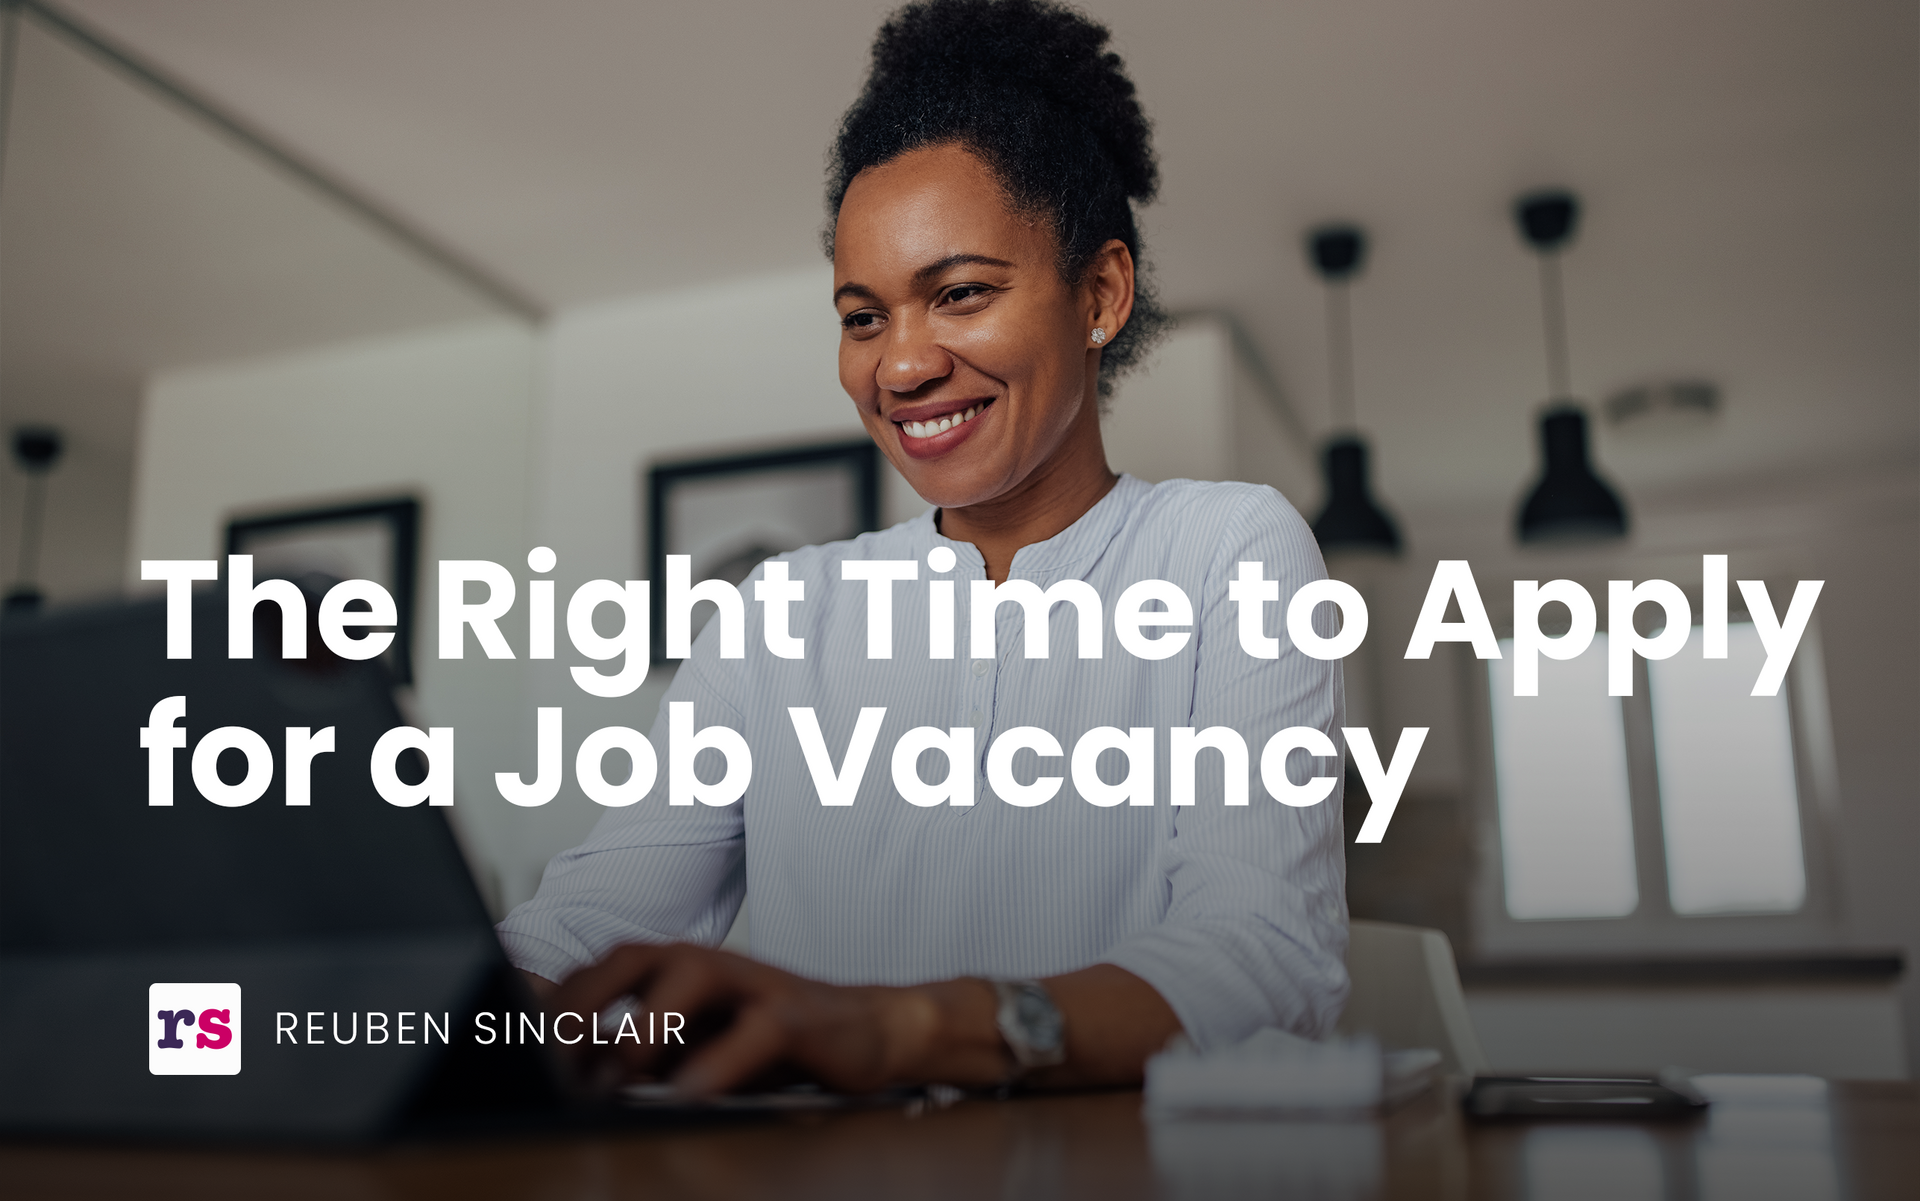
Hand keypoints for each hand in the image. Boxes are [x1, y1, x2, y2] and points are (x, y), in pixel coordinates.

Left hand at [549, 943, 1008, 1096]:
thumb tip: (568, 1072)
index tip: (511, 1041)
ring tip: (617, 1074)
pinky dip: (717, 1063)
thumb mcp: (691, 1047)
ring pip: (688, 977)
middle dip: (584, 1003)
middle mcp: (706, 964)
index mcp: (673, 968)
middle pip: (631, 959)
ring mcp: (751, 983)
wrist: (865, 1032)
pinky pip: (752, 1032)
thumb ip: (636, 1051)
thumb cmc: (770, 1041)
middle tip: (550, 1056)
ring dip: (645, 1024)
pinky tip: (689, 1094)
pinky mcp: (794, 1015)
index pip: (597, 971)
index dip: (551, 1003)